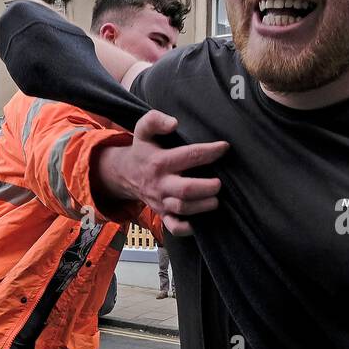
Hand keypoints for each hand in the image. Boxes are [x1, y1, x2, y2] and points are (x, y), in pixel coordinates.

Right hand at [93, 111, 228, 237]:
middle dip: (207, 187)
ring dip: (203, 206)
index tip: (224, 147)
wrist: (124, 174)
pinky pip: (174, 227)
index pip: (189, 156)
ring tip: (215, 200)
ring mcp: (162, 201)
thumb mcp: (143, 130)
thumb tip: (174, 123)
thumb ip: (155, 120)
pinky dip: (187, 229)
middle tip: (219, 183)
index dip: (210, 152)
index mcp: (160, 162)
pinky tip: (199, 223)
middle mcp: (161, 184)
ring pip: (184, 209)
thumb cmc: (143, 151)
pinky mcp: (163, 214)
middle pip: (186, 190)